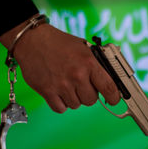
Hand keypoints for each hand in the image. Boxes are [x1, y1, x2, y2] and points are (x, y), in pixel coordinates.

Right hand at [0, 15, 120, 112]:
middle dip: (88, 94)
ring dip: (74, 98)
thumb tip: (112, 78)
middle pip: (91, 100)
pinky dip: (61, 104)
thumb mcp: (84, 47)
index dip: (114, 97)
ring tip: (67, 84)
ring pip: (76, 105)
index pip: (109, 87)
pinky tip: (59, 92)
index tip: (114, 100)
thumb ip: (97, 63)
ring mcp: (61, 85)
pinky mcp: (47, 91)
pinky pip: (61, 109)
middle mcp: (77, 75)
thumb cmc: (60, 43)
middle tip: (81, 85)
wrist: (33, 40)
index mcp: (89, 63)